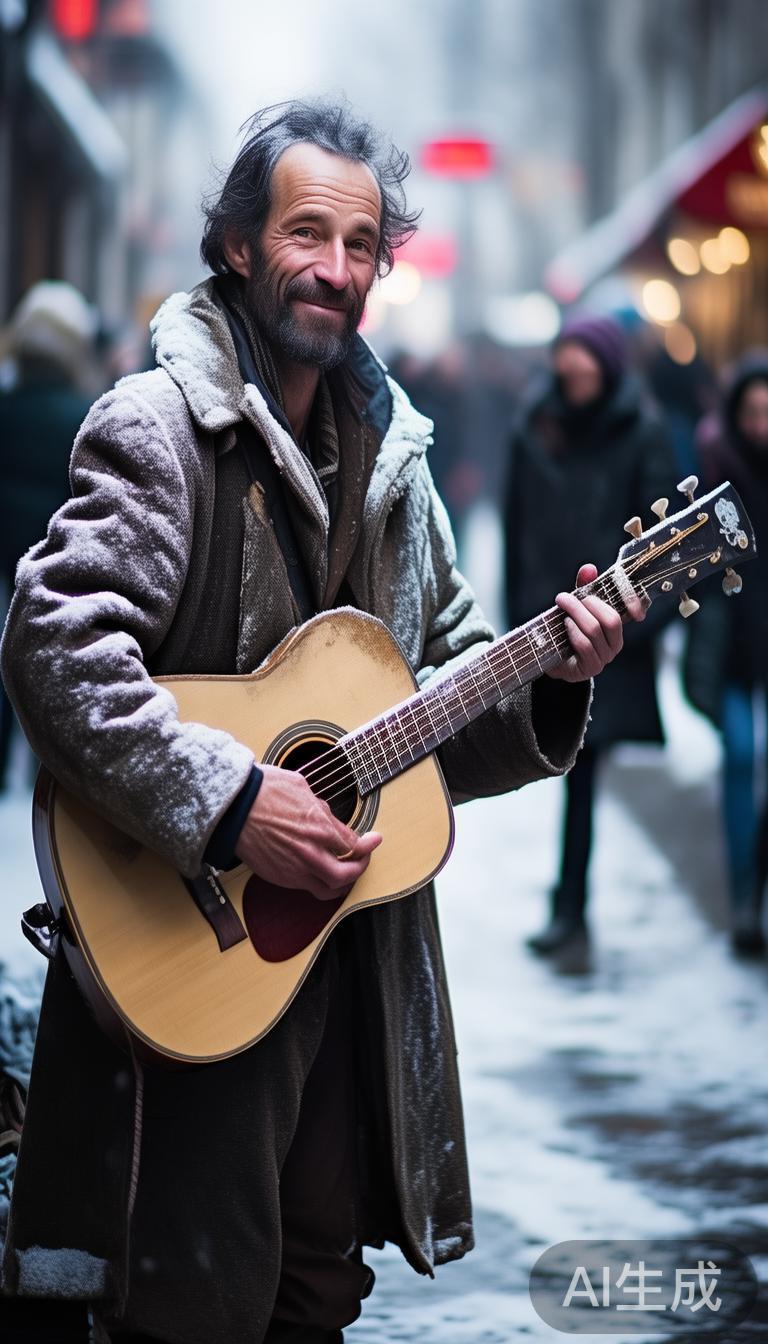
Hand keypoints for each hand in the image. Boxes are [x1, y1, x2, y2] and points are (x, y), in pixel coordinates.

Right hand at [234, 763, 380, 899]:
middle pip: (347, 874)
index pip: (354, 845)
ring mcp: (293, 869)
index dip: (368, 844)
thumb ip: (322, 810)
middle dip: (361, 868)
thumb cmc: (264, 790)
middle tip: (364, 860)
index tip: (374, 840)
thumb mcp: (303, 788)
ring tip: (346, 874)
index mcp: (320, 827)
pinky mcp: (278, 877)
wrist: (232, 807)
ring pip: (328, 890)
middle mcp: (310, 853)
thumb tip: (331, 820)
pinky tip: (319, 872)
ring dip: (342, 883)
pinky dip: (318, 883)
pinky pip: (306, 887)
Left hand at [546, 563, 644, 683]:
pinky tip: (565, 625)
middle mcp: (615, 644)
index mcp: (616, 627)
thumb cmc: (568, 630)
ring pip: (594, 631)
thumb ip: (584, 587)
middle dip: (588, 605)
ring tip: (562, 610)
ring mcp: (604, 658)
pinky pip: (584, 646)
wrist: (552, 660)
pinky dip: (573, 632)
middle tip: (566, 598)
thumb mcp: (576, 607)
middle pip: (610, 620)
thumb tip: (589, 568)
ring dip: (575, 616)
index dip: (634, 602)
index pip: (633, 613)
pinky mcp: (590, 668)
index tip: (627, 595)